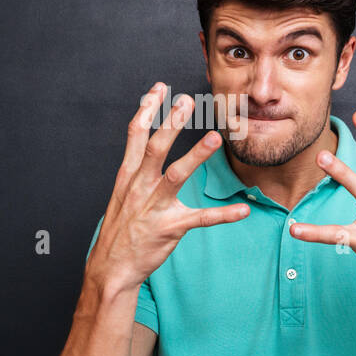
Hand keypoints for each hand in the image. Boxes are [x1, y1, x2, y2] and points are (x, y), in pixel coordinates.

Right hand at [86, 82, 249, 290]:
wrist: (112, 268)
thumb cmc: (121, 230)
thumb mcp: (122, 194)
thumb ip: (136, 170)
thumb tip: (149, 145)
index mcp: (128, 177)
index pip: (135, 136)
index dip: (147, 110)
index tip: (159, 88)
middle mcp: (139, 188)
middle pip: (155, 148)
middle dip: (170, 123)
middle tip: (187, 100)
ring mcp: (154, 208)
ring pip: (175, 176)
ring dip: (195, 156)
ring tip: (214, 137)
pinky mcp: (169, 229)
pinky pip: (200, 219)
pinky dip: (223, 215)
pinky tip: (244, 210)